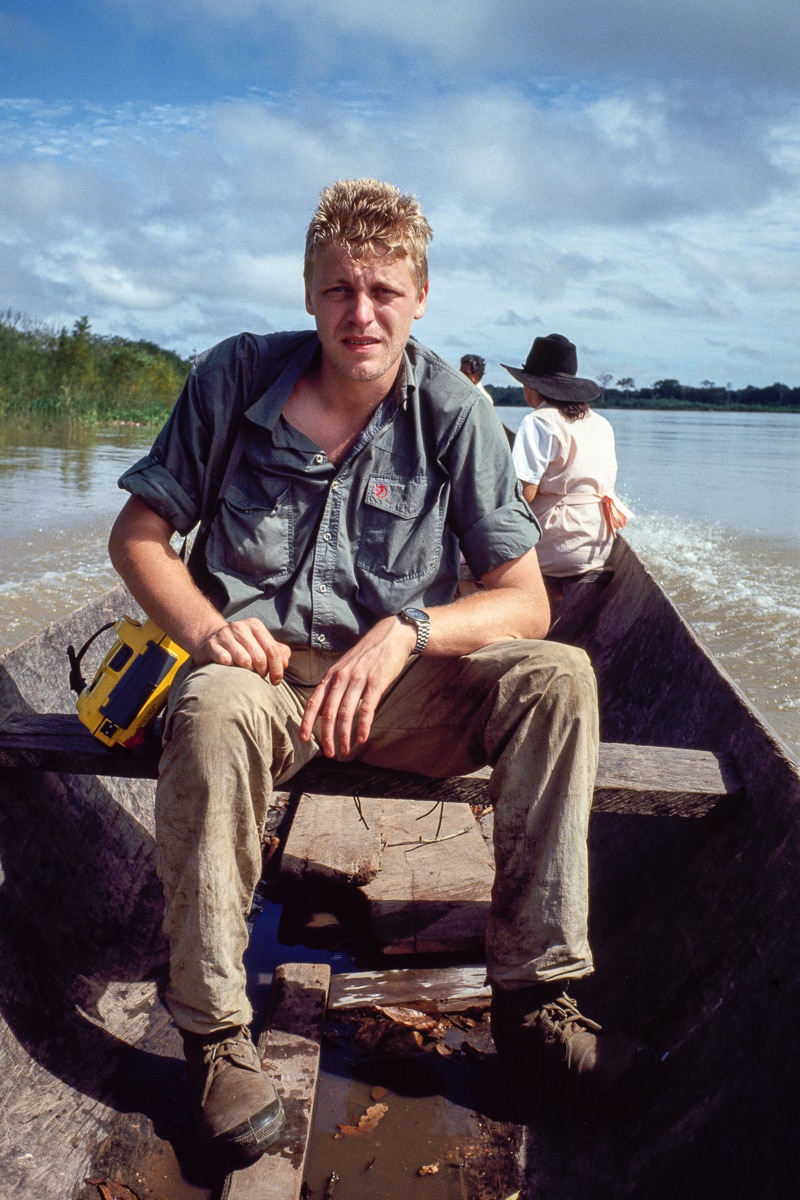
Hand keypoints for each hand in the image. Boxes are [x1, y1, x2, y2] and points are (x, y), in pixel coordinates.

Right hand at [192, 617, 291, 682]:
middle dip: (262, 672)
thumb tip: (285, 664)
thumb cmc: (242, 646)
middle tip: (259, 677)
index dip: (277, 669)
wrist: (211, 640)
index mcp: (255, 625)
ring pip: (244, 660)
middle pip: (260, 657)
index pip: (272, 650)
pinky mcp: (211, 645)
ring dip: (247, 672)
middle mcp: (240, 627)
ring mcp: (224, 634)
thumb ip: (277, 652)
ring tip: (246, 672)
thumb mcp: (261, 644)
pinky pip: (225, 660)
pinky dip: (230, 668)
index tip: (276, 681)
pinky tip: (230, 668)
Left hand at [299, 617, 415, 757]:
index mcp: (331, 675)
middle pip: (329, 712)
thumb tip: (319, 711)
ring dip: (343, 736)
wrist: (391, 636)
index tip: (303, 738)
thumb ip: (332, 687)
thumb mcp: (344, 667)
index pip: (314, 701)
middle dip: (326, 735)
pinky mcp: (376, 682)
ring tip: (344, 751)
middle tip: (328, 753)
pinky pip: (367, 708)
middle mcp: (341, 677)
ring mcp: (359, 679)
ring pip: (346, 713)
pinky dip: (363, 726)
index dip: (307, 721)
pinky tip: (362, 739)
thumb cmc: (367, 655)